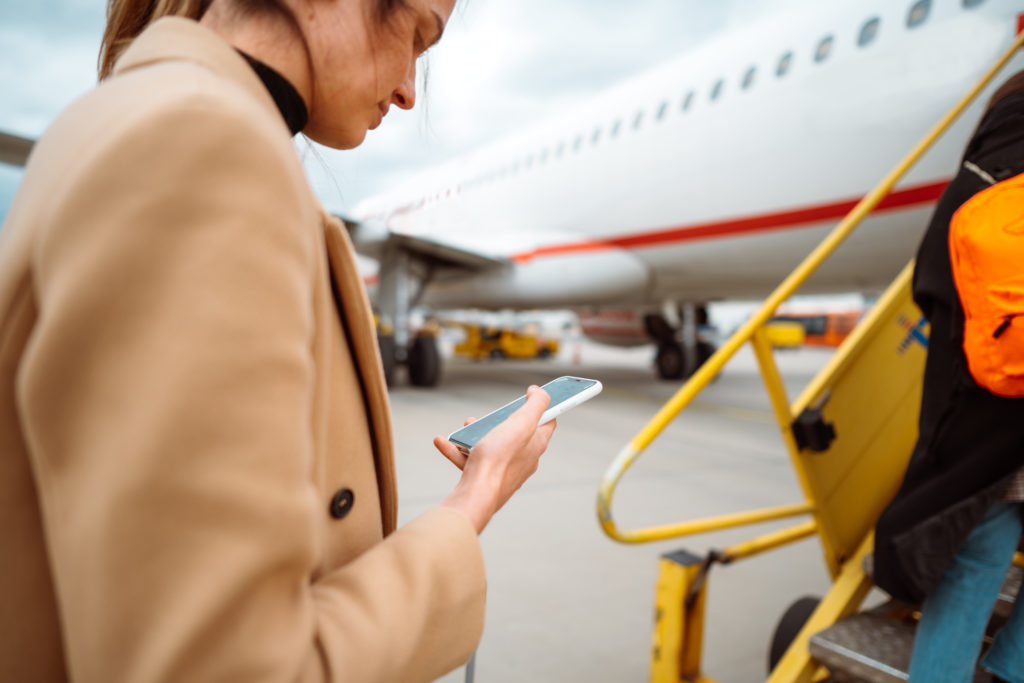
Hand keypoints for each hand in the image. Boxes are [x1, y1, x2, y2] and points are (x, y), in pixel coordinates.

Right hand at [435, 386, 555, 532]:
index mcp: (536, 445)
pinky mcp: (485, 478)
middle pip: (516, 433)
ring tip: (466, 426)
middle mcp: (523, 459)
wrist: (477, 495)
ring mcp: (504, 470)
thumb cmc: (500, 459)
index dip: (541, 408)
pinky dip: (457, 449)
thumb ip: (536, 404)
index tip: (529, 397)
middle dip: (500, 420)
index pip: (547, 423)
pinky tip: (443, 441)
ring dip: (476, 433)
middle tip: (490, 415)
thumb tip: (538, 391)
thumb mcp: (522, 423)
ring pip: (491, 445)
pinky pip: (470, 460)